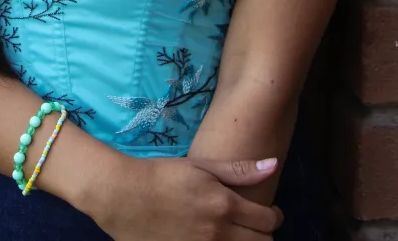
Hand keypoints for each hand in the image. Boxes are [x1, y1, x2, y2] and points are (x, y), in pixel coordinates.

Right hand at [89, 154, 283, 239]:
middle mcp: (218, 234)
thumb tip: (274, 165)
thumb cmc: (162, 175)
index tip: (270, 211)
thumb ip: (238, 170)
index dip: (274, 216)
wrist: (124, 196)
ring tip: (237, 233)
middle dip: (264, 233)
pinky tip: (216, 240)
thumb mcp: (200, 167)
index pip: (267, 220)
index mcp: (224, 206)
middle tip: (254, 223)